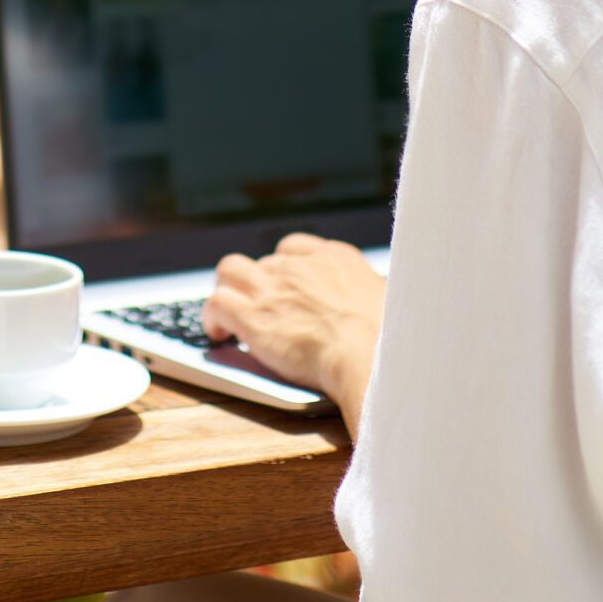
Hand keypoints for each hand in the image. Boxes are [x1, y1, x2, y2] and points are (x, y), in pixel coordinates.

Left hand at [200, 233, 385, 433]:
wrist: (372, 353)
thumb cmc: (390, 337)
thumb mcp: (390, 301)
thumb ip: (373, 299)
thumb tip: (385, 313)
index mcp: (335, 259)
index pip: (295, 248)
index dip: (284, 267)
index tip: (284, 285)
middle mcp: (299, 267)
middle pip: (263, 261)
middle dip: (258, 282)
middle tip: (259, 306)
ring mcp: (272, 288)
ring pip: (229, 269)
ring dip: (227, 289)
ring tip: (228, 313)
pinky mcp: (252, 315)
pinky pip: (216, 303)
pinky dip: (212, 316)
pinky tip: (218, 334)